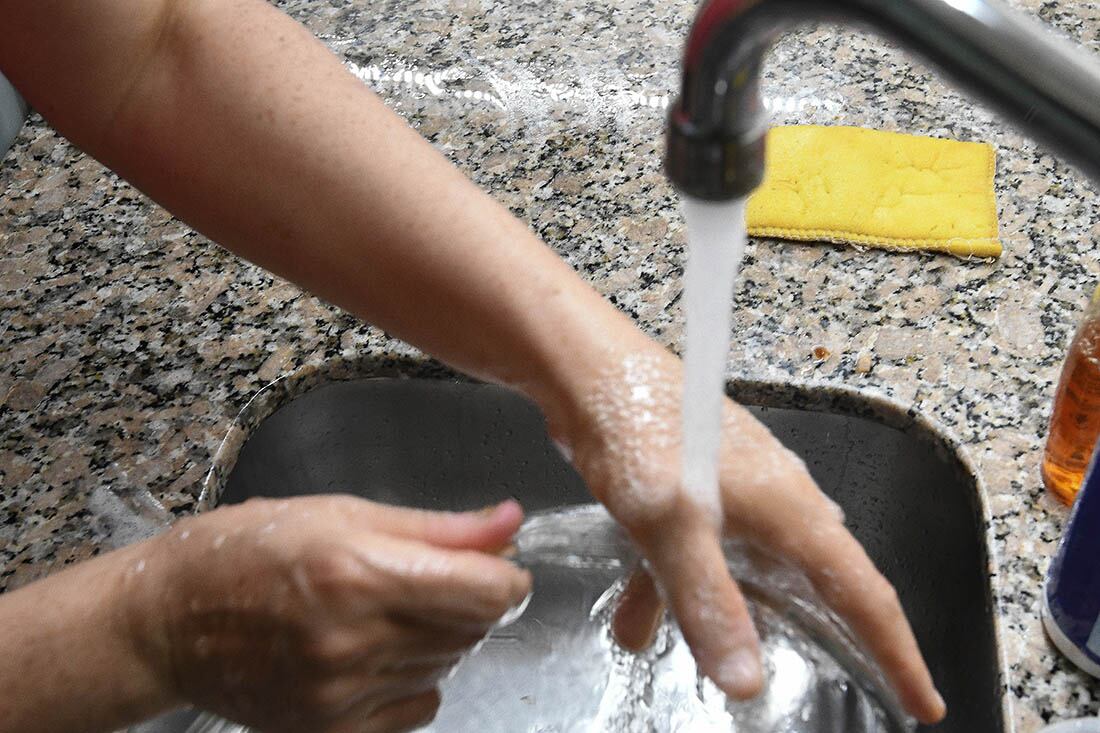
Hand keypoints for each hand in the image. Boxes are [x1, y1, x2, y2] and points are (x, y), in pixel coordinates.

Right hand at [127, 496, 530, 732]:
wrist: (169, 619)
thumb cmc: (249, 549)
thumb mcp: (344, 513)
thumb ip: (438, 527)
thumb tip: (510, 520)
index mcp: (358, 573)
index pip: (485, 592)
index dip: (507, 575)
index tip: (500, 564)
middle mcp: (352, 640)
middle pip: (474, 629)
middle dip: (469, 599)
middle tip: (425, 576)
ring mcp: (341, 694)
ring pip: (448, 665)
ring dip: (440, 636)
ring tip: (384, 609)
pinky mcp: (330, 730)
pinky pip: (420, 706)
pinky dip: (416, 677)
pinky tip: (376, 650)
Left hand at [556, 345, 945, 724]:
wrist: (592, 372)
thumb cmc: (640, 428)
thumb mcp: (673, 526)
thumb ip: (710, 604)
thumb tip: (747, 683)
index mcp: (793, 511)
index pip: (866, 595)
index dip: (899, 654)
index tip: (926, 704)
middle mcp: (778, 502)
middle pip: (828, 585)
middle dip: (846, 641)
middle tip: (868, 689)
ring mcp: (738, 495)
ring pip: (756, 577)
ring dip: (744, 624)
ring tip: (739, 670)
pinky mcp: (700, 493)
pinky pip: (706, 557)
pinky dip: (681, 593)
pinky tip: (637, 623)